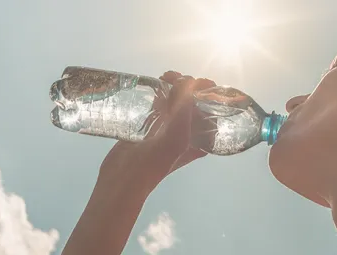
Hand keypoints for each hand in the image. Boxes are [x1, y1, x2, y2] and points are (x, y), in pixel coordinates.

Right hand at [98, 71, 216, 192]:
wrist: (123, 178)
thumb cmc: (154, 162)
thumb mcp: (176, 136)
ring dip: (175, 86)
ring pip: (178, 101)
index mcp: (201, 140)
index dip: (207, 91)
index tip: (195, 80)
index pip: (212, 109)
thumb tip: (189, 81)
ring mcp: (169, 129)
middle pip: (195, 101)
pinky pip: (162, 105)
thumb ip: (185, 108)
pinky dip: (161, 92)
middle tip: (174, 77)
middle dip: (189, 85)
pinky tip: (155, 84)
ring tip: (165, 77)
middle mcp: (189, 134)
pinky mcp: (152, 126)